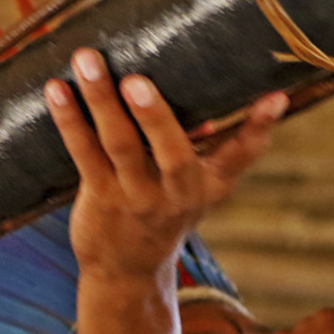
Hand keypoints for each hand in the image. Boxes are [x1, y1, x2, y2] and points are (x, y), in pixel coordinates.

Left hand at [45, 47, 286, 280]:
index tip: (276, 97)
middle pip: (170, 152)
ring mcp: (135, 196)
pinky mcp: (100, 197)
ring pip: (118, 145)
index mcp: (208, 186)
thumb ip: (221, 148)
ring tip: (87, 61)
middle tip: (136, 79)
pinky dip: (69, 120)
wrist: (128, 271)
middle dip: (154, 114)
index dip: (259, 128)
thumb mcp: (203, 189)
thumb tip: (251, 91)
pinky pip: (83, 153)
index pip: (240, 156)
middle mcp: (175, 193)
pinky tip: (56, 90)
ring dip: (101, 101)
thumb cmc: (167, 211)